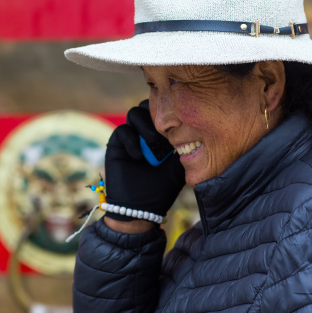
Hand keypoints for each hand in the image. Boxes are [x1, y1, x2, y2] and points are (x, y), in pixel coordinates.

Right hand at [104, 100, 184, 221]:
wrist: (141, 207)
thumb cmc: (163, 188)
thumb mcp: (180, 165)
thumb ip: (185, 145)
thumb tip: (195, 126)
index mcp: (163, 132)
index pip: (166, 109)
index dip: (173, 113)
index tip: (181, 128)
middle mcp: (146, 130)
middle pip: (149, 105)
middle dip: (159, 117)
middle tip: (167, 135)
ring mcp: (131, 136)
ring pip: (135, 113)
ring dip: (146, 127)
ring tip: (153, 146)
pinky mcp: (116, 144)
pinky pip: (122, 130)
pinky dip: (132, 141)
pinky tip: (139, 158)